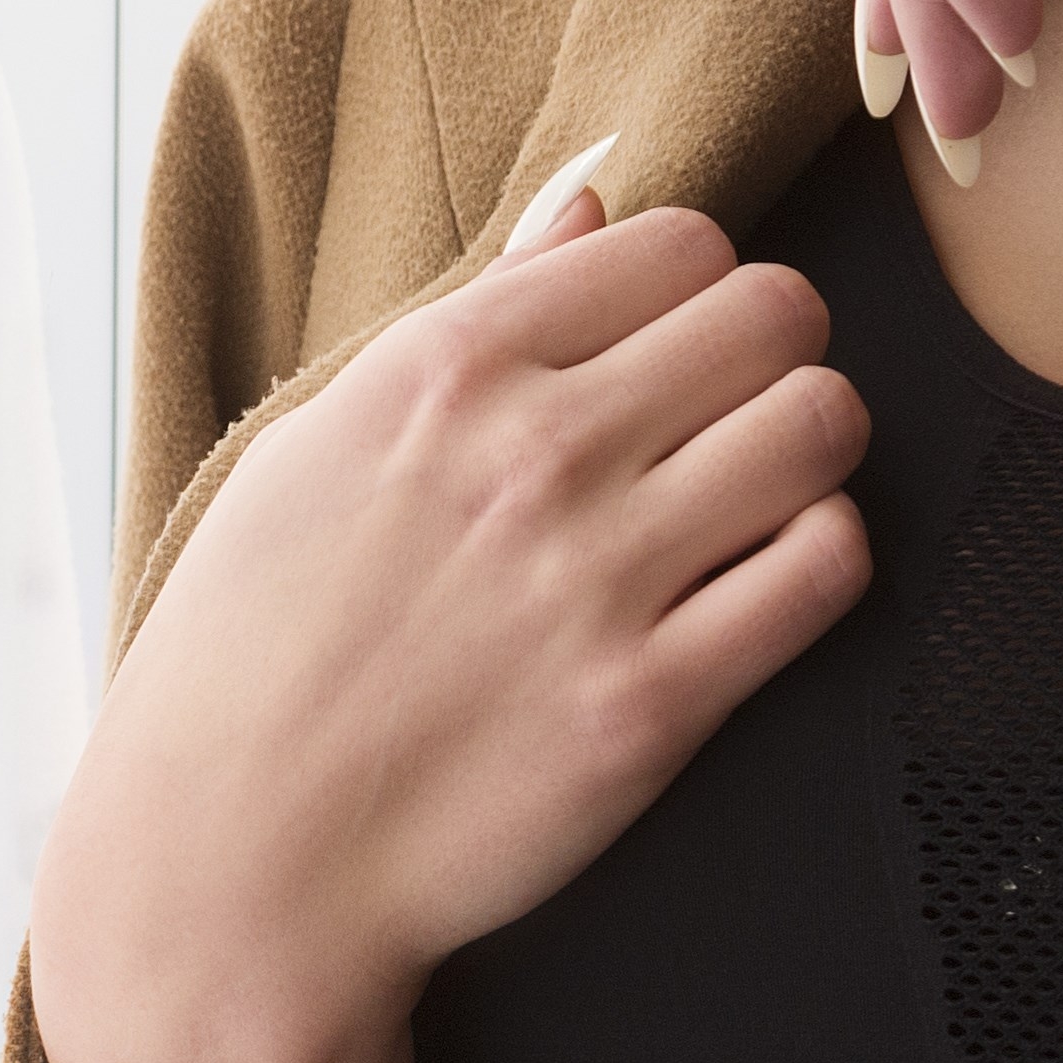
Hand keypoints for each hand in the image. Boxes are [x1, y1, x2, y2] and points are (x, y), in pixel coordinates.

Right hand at [45, 196, 867, 1062]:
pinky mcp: (654, 702)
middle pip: (773, 312)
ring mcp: (599, 578)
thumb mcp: (320, 444)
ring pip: (820, 423)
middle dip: (773, 351)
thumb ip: (471, 316)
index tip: (673, 343)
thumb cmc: (255, 648)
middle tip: (736, 411)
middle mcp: (532, 453)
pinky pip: (825, 570)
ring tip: (758, 492)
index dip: (695, 287)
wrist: (237, 860)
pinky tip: (762, 581)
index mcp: (443, 370)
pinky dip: (819, 560)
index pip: (675, 241)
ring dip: (810, 448)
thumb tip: (593, 202)